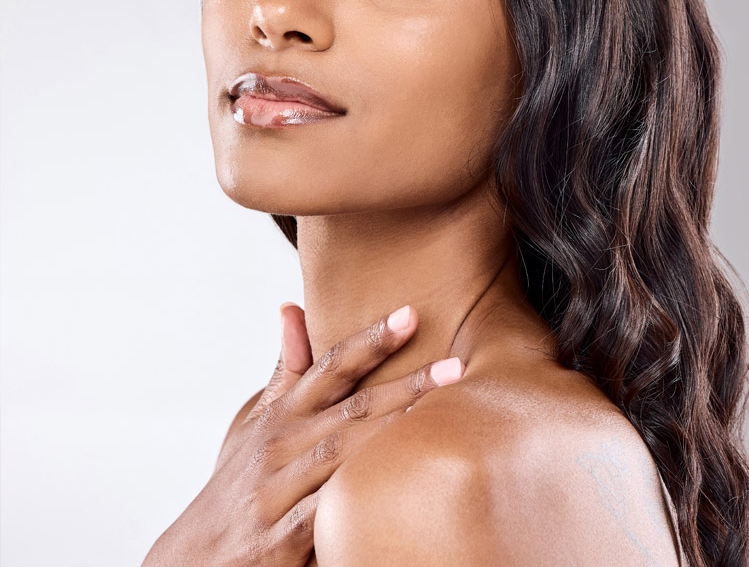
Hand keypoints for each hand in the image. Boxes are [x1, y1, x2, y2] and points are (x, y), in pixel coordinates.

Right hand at [141, 304, 464, 566]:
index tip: (411, 313)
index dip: (371, 339)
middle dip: (406, 385)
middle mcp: (280, 445)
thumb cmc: (237, 482)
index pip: (331, 366)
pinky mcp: (279, 540)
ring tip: (439, 413)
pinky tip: (395, 482)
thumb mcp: (253, 421)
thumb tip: (292, 308)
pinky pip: (326, 514)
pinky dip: (356, 497)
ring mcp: (278, 492)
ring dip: (392, 432)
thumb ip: (285, 371)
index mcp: (281, 414)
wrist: (191, 559)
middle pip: (351, 408)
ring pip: (342, 455)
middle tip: (456, 366)